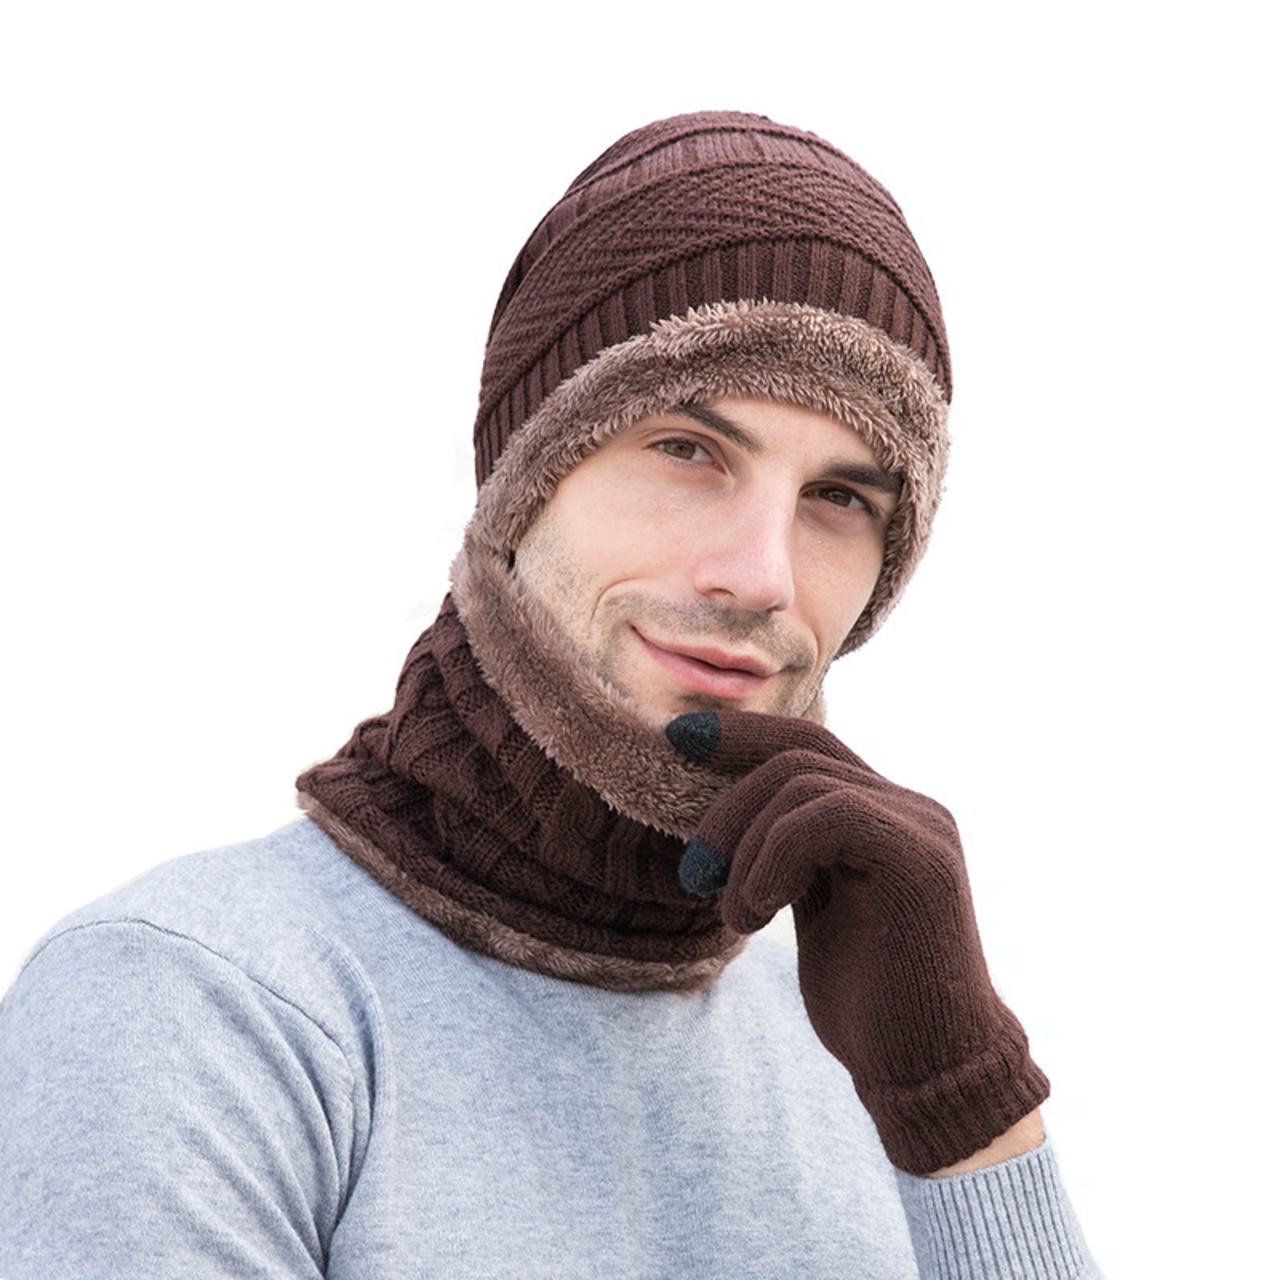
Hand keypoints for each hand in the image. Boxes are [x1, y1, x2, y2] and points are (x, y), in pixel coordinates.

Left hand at [667, 710, 1048, 1174]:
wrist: (928, 1074)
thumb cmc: (868, 1004)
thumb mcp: (811, 907)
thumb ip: (788, 851)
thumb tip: (728, 811)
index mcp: (886, 814)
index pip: (807, 744)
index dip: (741, 735)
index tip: (677, 739)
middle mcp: (911, 808)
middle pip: (796, 755)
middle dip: (727, 806)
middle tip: (695, 875)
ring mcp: (921, 827)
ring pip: (801, 783)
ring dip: (745, 848)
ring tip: (738, 916)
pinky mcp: (920, 859)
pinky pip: (825, 816)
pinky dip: (773, 859)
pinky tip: (759, 912)